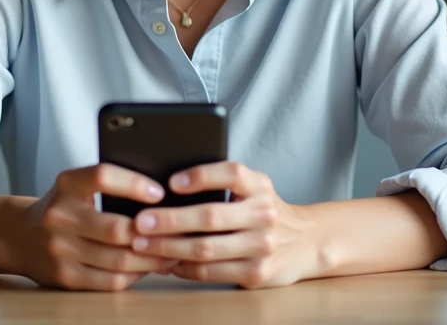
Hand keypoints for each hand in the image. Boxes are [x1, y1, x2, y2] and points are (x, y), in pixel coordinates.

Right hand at [20, 164, 179, 290]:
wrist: (19, 237)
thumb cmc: (61, 208)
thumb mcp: (75, 187)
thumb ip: (108, 186)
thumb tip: (160, 197)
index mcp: (66, 185)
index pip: (102, 176)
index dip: (134, 183)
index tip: (160, 192)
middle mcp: (59, 216)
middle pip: (117, 228)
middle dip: (154, 233)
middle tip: (179, 231)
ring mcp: (60, 250)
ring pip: (118, 260)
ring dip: (152, 259)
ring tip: (172, 252)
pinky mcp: (65, 277)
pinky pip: (110, 281)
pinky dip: (135, 275)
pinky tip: (148, 268)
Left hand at [128, 161, 314, 288]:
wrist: (306, 242)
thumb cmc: (263, 211)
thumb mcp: (253, 189)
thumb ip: (221, 185)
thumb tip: (165, 187)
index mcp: (260, 186)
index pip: (231, 173)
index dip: (200, 176)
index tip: (170, 182)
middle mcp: (264, 214)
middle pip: (210, 216)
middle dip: (169, 219)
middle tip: (141, 221)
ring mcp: (262, 246)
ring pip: (206, 248)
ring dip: (168, 247)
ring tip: (143, 244)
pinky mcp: (257, 273)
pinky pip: (211, 272)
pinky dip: (183, 267)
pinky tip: (166, 262)